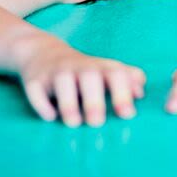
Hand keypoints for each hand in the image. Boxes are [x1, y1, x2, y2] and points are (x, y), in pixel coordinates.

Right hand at [17, 38, 145, 126]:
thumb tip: (141, 94)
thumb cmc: (85, 69)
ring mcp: (56, 72)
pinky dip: (42, 104)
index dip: (123, 93)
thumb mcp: (107, 70)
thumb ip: (128, 79)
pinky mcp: (35, 80)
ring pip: (62, 82)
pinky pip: (36, 90)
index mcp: (101, 67)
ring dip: (69, 103)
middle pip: (89, 77)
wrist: (45, 53)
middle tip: (98, 123)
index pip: (116, 74)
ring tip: (75, 123)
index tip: (128, 115)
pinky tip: (51, 116)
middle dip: (94, 100)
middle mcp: (79, 67)